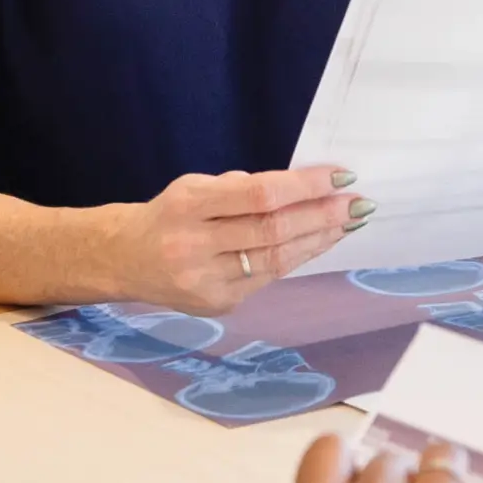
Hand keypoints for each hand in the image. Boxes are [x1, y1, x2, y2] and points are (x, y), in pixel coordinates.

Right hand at [108, 166, 367, 310]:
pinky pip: (266, 279)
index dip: (305, 186)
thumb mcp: (195, 186)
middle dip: (322, 216)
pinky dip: (295, 258)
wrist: (124, 259)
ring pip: (276, 260)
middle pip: (273, 231)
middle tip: (358, 204)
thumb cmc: (170, 214)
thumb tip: (305, 188)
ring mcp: (206, 282)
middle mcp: (195, 247)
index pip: (259, 195)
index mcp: (188, 205)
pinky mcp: (217, 305)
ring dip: (318, 240)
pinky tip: (316, 244)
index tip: (341, 176)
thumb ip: (242, 187)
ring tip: (347, 224)